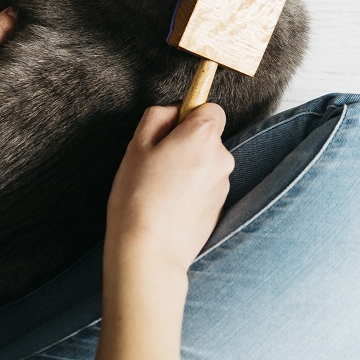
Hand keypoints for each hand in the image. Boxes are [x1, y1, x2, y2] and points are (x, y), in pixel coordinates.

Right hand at [104, 103, 234, 275]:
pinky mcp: (220, 208)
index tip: (169, 132)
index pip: (211, 109)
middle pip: (208, 138)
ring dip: (189, 168)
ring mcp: (223, 185)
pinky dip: (192, 190)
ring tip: (160, 189)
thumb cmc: (138, 196)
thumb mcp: (136, 145)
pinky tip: (170, 205)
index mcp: (203, 137)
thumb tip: (173, 111)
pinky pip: (206, 187)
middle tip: (156, 164)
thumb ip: (157, 116)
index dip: (188, 115)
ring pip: (206, 163)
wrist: (150, 251)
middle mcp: (221, 158)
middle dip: (186, 144)